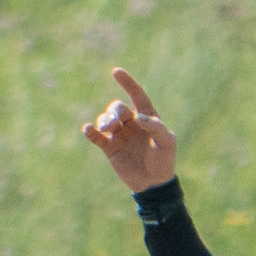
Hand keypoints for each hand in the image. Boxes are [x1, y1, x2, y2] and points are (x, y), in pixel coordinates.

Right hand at [81, 68, 178, 192]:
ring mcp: (119, 135)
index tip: (116, 72)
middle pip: (118, 108)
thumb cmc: (164, 160)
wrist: (154, 183)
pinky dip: (91, 132)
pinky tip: (88, 129)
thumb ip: (155, 127)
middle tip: (115, 122)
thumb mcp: (166, 142)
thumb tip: (136, 117)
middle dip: (115, 111)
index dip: (127, 83)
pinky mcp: (110, 148)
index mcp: (147, 117)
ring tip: (106, 127)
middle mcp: (131, 123)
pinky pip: (97, 137)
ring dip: (104, 120)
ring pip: (106, 120)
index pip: (136, 95)